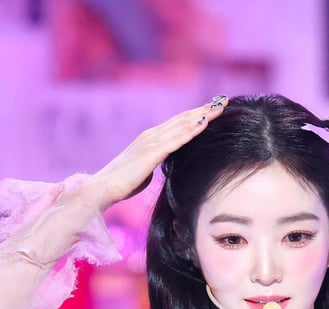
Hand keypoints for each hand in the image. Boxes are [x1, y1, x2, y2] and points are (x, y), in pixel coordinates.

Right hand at [95, 95, 228, 207]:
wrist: (104, 187)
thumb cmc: (124, 183)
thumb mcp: (145, 169)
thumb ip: (156, 162)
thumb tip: (164, 164)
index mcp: (151, 138)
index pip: (178, 123)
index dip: (196, 114)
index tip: (212, 108)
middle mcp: (152, 135)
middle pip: (183, 118)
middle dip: (204, 109)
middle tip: (224, 100)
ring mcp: (152, 142)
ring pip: (182, 125)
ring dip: (202, 115)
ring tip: (220, 107)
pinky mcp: (152, 153)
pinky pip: (176, 140)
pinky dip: (191, 130)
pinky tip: (204, 123)